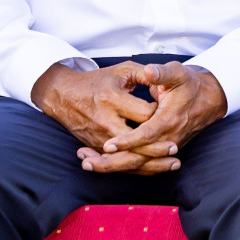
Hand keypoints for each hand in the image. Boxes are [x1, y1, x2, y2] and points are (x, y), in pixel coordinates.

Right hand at [31, 62, 160, 170]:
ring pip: (129, 157)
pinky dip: (138, 168)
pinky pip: (120, 162)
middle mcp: (105, 121)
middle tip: (175, 147)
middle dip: (157, 147)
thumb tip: (166, 79)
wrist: (64, 95)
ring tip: (173, 163)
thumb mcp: (121, 71)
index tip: (170, 113)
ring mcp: (100, 137)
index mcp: (112, 99)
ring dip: (152, 163)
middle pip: (136, 141)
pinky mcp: (97, 147)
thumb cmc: (97, 81)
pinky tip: (154, 168)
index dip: (160, 114)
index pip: (143, 114)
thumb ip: (145, 74)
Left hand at [79, 62, 226, 174]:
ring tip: (85, 162)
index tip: (108, 144)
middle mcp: (167, 138)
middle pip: (139, 158)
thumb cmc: (190, 84)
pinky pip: (139, 162)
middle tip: (86, 161)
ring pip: (137, 164)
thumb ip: (162, 73)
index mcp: (170, 119)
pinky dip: (119, 164)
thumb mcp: (179, 73)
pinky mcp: (160, 150)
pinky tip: (98, 160)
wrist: (208, 98)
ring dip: (111, 165)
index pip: (147, 135)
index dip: (128, 141)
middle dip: (112, 162)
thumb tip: (149, 71)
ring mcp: (164, 147)